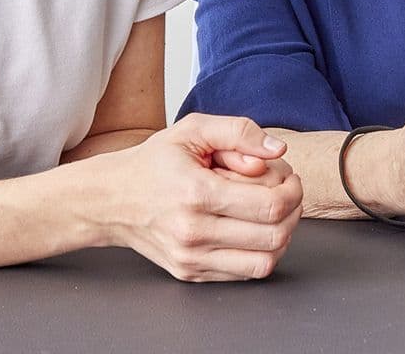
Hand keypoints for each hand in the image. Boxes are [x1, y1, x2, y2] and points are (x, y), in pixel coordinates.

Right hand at [93, 113, 301, 281]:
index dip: (293, 191)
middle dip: (293, 212)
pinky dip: (260, 253)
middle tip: (288, 194)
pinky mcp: (190, 273)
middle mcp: (193, 232)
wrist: (111, 200)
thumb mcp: (193, 130)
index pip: (270, 205)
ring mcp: (191, 258)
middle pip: (274, 236)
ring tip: (274, 215)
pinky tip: (253, 230)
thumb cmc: (154, 163)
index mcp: (197, 193)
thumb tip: (278, 150)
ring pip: (264, 263)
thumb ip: (239, 131)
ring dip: (282, 238)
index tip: (291, 178)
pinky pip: (244, 274)